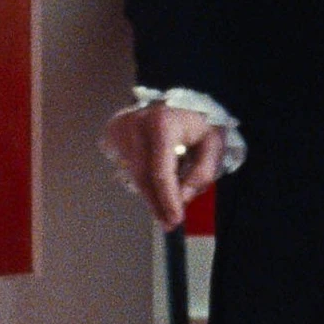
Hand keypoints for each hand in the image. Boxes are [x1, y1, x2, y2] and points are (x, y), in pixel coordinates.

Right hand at [101, 105, 224, 229]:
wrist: (174, 101)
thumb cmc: (196, 123)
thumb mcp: (213, 143)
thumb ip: (202, 171)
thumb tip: (183, 197)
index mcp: (162, 123)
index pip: (161, 170)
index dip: (167, 198)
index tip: (175, 219)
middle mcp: (135, 124)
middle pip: (142, 177)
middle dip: (157, 203)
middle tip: (169, 222)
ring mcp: (119, 129)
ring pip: (133, 175)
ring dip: (150, 193)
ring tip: (167, 200)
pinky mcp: (110, 134)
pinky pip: (124, 167)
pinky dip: (141, 178)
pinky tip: (154, 176)